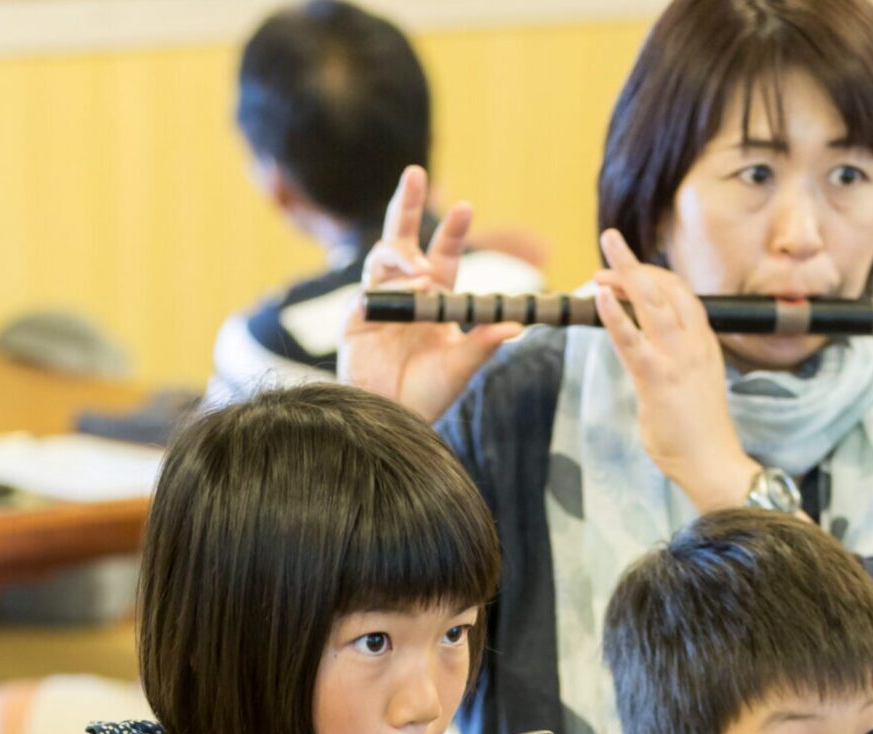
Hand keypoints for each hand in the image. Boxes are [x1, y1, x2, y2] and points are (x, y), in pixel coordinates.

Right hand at [338, 166, 524, 422]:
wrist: (389, 422)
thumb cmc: (426, 397)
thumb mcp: (460, 369)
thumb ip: (482, 345)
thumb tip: (516, 326)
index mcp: (434, 299)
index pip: (442, 254)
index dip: (452, 231)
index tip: (465, 207)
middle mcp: (405, 294)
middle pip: (402, 237)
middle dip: (405, 203)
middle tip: (413, 172)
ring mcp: (378, 303)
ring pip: (383, 257)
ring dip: (404, 256)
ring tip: (423, 271)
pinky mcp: (356, 318)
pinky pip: (373, 290)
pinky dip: (394, 284)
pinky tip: (413, 289)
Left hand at [591, 230, 758, 512]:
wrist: (714, 463)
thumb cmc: (698, 433)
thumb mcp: (686, 388)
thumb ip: (665, 367)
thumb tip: (641, 362)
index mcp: (702, 344)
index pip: (680, 294)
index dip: (652, 275)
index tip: (624, 271)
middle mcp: (694, 343)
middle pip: (666, 288)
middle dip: (636, 262)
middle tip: (610, 240)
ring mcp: (678, 358)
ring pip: (652, 303)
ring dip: (627, 273)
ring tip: (605, 252)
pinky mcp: (659, 378)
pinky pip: (633, 341)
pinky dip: (617, 315)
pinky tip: (602, 296)